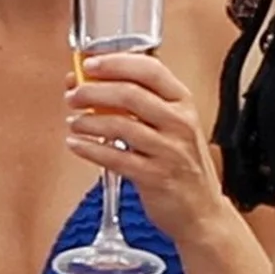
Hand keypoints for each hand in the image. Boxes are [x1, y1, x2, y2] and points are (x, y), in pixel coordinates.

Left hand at [65, 53, 225, 245]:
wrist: (201, 210)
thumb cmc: (182, 164)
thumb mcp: (173, 125)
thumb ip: (141, 103)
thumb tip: (94, 82)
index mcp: (183, 103)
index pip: (150, 70)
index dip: (116, 63)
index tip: (89, 62)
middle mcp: (179, 123)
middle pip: (130, 94)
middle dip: (93, 91)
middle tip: (73, 94)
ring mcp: (168, 150)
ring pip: (120, 125)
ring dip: (88, 120)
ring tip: (74, 121)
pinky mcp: (155, 177)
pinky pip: (115, 158)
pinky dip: (90, 149)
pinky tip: (76, 144)